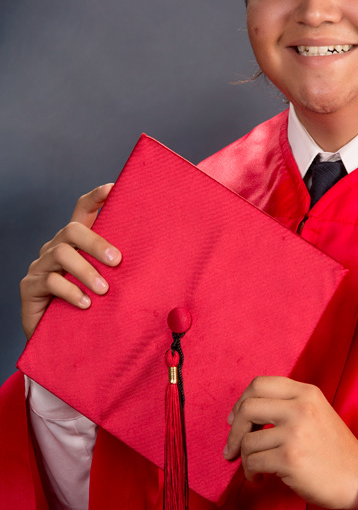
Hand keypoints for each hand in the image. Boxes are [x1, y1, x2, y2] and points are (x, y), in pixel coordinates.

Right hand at [20, 184, 120, 338]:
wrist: (58, 340)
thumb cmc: (90, 304)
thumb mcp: (106, 280)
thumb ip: (118, 266)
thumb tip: (157, 256)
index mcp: (76, 242)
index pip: (82, 210)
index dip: (95, 197)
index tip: (113, 188)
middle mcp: (56, 247)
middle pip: (72, 229)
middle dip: (96, 243)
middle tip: (117, 261)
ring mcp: (40, 265)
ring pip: (62, 254)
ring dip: (86, 271)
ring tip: (104, 290)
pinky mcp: (29, 286)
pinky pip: (50, 281)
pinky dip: (72, 291)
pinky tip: (87, 303)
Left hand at [224, 376, 357, 508]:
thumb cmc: (334, 449)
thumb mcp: (316, 412)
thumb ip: (288, 404)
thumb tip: (245, 412)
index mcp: (306, 393)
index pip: (260, 383)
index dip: (242, 401)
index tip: (236, 418)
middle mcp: (300, 407)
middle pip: (248, 407)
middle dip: (234, 430)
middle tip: (233, 447)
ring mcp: (295, 432)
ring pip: (248, 440)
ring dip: (245, 458)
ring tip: (256, 467)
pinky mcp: (290, 459)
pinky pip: (253, 462)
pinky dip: (251, 473)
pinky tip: (260, 478)